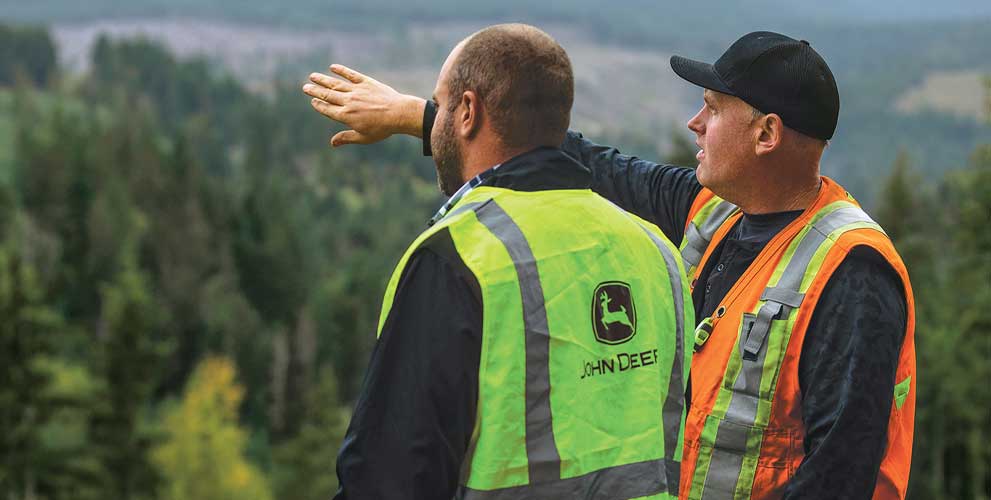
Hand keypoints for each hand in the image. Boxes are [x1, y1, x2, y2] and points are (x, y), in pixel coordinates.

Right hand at [303, 64, 425, 146]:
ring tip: (313, 76)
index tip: (312, 101)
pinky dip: (341, 70)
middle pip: (327, 95)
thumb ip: (346, 138)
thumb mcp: (364, 137)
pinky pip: (351, 75)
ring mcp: (356, 91)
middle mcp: (348, 102)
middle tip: (305, 87)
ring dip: (323, 80)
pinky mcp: (366, 82)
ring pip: (335, 84)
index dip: (319, 105)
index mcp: (346, 116)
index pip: (327, 109)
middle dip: (315, 91)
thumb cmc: (382, 128)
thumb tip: (332, 143)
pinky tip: (333, 67)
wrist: (399, 114)